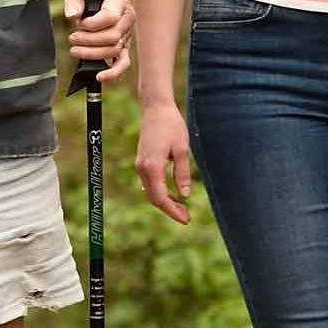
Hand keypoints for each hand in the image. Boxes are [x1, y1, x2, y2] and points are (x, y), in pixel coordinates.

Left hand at [64, 0, 134, 84]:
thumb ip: (73, 0)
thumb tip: (72, 16)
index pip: (110, 17)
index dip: (91, 25)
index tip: (78, 24)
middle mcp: (128, 16)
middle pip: (112, 36)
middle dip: (88, 40)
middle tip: (72, 38)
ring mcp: (127, 33)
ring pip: (114, 50)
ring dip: (92, 54)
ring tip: (75, 50)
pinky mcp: (123, 46)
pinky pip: (123, 63)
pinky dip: (113, 72)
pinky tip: (100, 77)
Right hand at [135, 100, 195, 223]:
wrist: (156, 108)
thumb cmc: (171, 125)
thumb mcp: (182, 150)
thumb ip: (182, 174)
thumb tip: (185, 195)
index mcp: (152, 167)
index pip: (160, 198)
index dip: (173, 211)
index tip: (186, 219)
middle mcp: (142, 168)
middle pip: (154, 198)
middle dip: (170, 209)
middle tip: (187, 216)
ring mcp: (140, 165)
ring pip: (150, 192)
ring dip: (165, 201)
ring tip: (182, 207)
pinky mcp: (142, 161)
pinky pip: (149, 183)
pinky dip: (160, 191)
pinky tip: (172, 194)